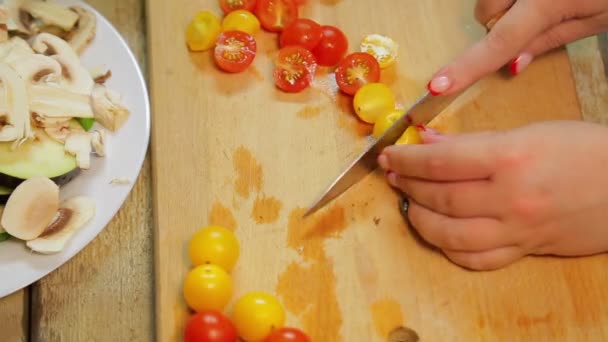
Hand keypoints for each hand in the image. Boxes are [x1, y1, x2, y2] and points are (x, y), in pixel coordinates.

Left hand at [378, 120, 607, 269]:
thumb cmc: (584, 149)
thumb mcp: (529, 132)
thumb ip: (474, 141)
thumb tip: (429, 143)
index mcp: (511, 158)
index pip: (440, 162)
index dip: (406, 158)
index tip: (389, 154)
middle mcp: (510, 199)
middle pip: (439, 197)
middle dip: (407, 184)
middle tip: (393, 174)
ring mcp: (517, 231)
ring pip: (449, 235)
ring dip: (418, 217)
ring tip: (408, 201)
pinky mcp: (524, 251)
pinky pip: (476, 259)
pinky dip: (448, 247)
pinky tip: (437, 231)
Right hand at [427, 0, 607, 94]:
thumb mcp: (594, 18)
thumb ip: (548, 40)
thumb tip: (512, 65)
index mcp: (547, 0)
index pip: (498, 43)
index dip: (465, 68)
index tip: (437, 86)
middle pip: (487, 14)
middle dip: (502, 24)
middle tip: (539, 18)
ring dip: (505, 5)